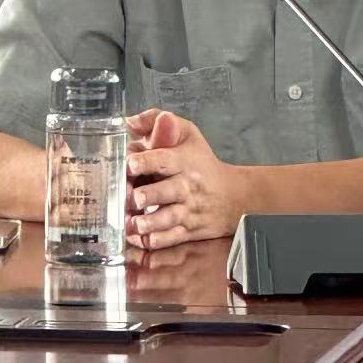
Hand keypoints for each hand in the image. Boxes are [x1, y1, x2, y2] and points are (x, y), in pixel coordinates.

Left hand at [124, 108, 246, 249]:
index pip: (163, 160)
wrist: (232, 196)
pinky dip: (155, 241)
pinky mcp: (187, 230)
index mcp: (183, 160)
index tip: (129, 164)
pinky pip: (171, 238)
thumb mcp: (187, 133)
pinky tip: (139, 239)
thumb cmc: (202, 162)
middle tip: (130, 198)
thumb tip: (130, 122)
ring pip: (167, 218)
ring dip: (148, 223)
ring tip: (133, 223)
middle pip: (164, 191)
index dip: (144, 162)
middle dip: (145, 195)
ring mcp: (186, 210)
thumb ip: (157, 121)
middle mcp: (185, 186)